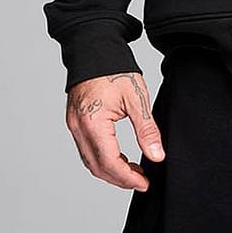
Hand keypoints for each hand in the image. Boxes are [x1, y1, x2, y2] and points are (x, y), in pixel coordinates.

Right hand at [66, 70, 164, 188]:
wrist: (93, 49)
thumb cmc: (115, 69)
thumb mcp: (137, 98)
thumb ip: (147, 130)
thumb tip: (157, 156)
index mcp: (92, 122)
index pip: (109, 162)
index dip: (127, 178)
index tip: (145, 183)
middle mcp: (78, 127)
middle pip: (97, 167)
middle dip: (120, 179)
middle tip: (142, 181)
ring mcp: (73, 126)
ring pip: (90, 161)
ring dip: (111, 171)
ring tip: (135, 171)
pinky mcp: (75, 123)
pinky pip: (87, 150)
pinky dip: (103, 160)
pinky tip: (121, 158)